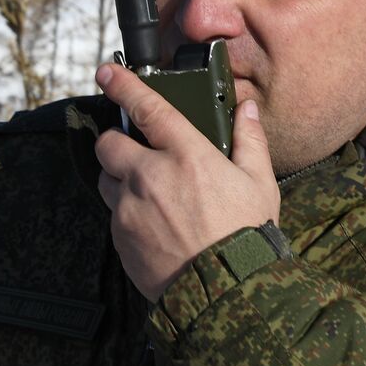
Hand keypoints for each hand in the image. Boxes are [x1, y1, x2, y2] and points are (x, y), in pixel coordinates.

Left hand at [94, 62, 279, 301]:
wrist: (224, 292)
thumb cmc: (246, 235)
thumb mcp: (258, 183)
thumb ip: (249, 141)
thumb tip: (247, 109)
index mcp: (186, 154)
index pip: (147, 108)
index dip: (123, 85)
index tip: (107, 73)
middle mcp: (150, 175)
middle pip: (108, 143)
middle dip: (116, 141)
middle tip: (137, 151)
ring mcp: (130, 208)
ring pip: (106, 179)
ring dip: (120, 179)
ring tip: (149, 193)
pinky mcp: (121, 238)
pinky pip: (114, 216)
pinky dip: (127, 214)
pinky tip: (155, 226)